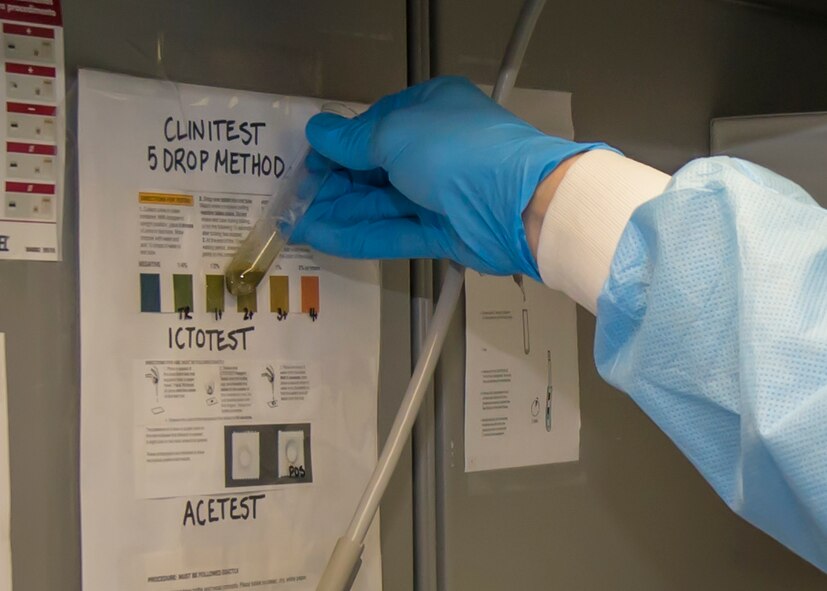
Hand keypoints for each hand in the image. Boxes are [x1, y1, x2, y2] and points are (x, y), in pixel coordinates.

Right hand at [291, 76, 609, 278]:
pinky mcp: (441, 232)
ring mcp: (438, 193)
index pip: (375, 126)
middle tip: (295, 198)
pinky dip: (358, 235)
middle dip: (333, 183)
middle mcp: (434, 149)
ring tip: (296, 223)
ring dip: (338, 211)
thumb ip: (353, 140)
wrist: (517, 203)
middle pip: (374, 168)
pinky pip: (393, 232)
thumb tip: (318, 131)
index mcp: (430, 110)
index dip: (339, 145)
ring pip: (380, 203)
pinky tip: (322, 237)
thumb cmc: (456, 150)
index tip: (308, 161)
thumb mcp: (396, 134)